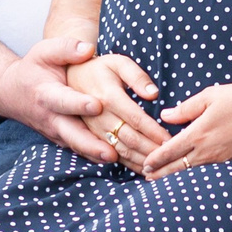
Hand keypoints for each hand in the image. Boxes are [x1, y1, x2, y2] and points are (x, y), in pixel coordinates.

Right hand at [0, 36, 119, 161]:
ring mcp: (56, 133)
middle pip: (71, 135)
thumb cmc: (34, 68)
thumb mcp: (45, 52)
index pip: (63, 100)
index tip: (97, 105)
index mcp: (47, 94)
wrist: (14, 92)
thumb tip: (88, 50)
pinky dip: (95, 157)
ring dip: (96, 155)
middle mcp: (51, 118)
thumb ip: (66, 48)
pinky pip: (80, 150)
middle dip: (90, 144)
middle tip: (110, 152)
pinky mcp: (63, 140)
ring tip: (118, 159)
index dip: (79, 104)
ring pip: (77, 147)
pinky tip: (116, 160)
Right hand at [66, 52, 169, 169]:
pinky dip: (124, 164)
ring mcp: (90, 131)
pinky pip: (106, 157)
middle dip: (150, 150)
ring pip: (118, 151)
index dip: (154, 131)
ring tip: (158, 167)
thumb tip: (153, 94)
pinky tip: (139, 169)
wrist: (62, 78)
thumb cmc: (97, 69)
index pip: (136, 119)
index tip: (169, 140)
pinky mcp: (86, 139)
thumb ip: (136, 75)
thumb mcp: (117, 62)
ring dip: (138, 160)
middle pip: (128, 139)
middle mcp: (98, 117)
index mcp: (108, 96)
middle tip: (169, 156)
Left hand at [140, 84, 231, 179]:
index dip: (155, 159)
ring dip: (176, 176)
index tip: (144, 164)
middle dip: (160, 174)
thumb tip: (165, 115)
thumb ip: (186, 108)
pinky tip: (193, 174)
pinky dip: (196, 175)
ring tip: (164, 179)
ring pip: (193, 172)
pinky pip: (209, 172)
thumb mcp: (212, 96)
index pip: (169, 150)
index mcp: (199, 134)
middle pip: (178, 167)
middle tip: (146, 177)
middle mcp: (208, 151)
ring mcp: (222, 160)